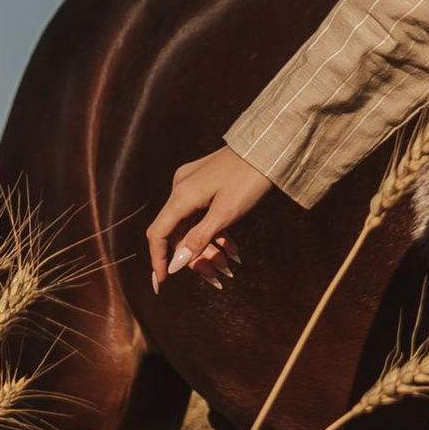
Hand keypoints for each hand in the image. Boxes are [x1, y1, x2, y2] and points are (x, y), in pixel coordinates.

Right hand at [146, 148, 275, 291]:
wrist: (269, 147)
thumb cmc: (250, 179)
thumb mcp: (226, 214)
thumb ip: (198, 239)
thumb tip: (175, 265)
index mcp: (181, 195)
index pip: (158, 234)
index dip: (159, 259)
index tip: (164, 282)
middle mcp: (181, 188)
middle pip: (178, 232)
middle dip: (195, 257)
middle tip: (218, 276)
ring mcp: (192, 183)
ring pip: (192, 225)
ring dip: (208, 247)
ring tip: (230, 263)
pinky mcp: (205, 182)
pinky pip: (201, 213)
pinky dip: (214, 231)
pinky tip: (231, 247)